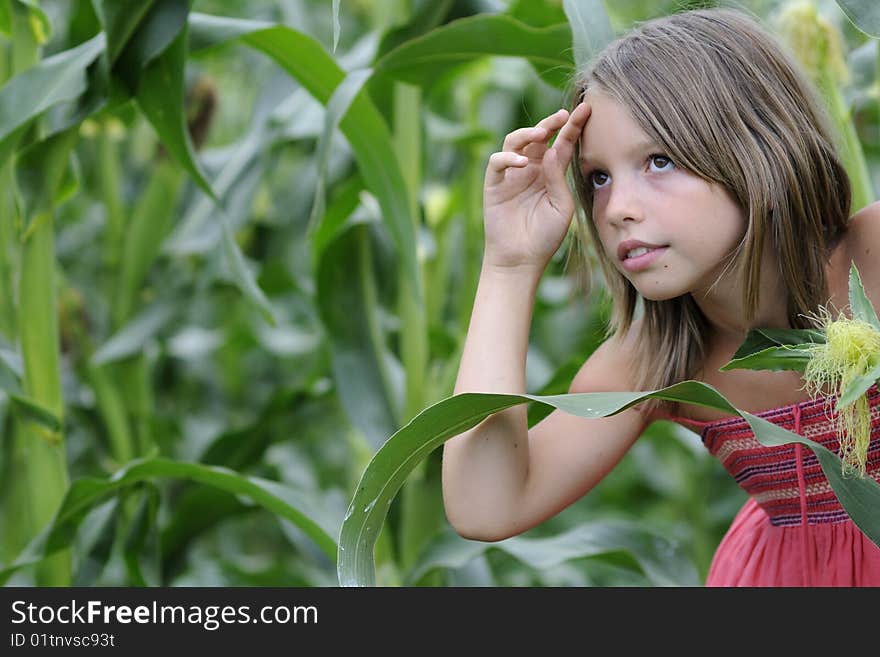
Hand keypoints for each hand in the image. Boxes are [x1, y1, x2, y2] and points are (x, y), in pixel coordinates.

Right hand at [482, 102, 590, 273]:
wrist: (521, 260)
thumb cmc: (545, 236)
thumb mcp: (562, 206)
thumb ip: (558, 178)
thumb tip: (550, 150)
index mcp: (550, 173)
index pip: (562, 143)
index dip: (572, 126)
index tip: (586, 110)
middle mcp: (530, 170)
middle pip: (538, 137)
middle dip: (549, 123)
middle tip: (561, 116)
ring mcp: (511, 176)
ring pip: (514, 142)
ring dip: (526, 134)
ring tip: (540, 134)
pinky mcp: (493, 185)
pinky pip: (497, 162)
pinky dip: (508, 158)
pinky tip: (522, 163)